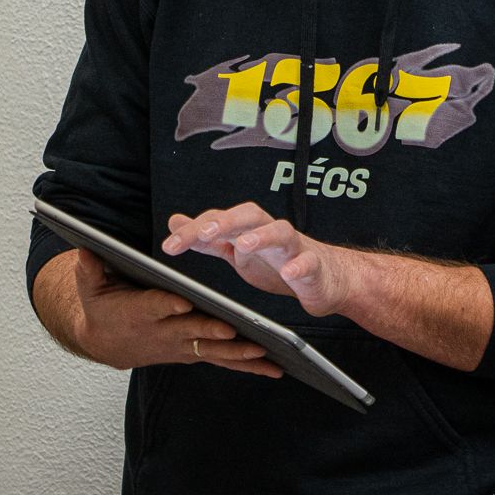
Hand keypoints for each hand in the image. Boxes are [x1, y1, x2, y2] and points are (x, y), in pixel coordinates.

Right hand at [45, 248, 279, 378]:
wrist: (106, 344)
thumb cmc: (102, 307)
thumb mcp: (91, 288)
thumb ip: (90, 270)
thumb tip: (85, 248)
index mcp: (140, 312)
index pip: (155, 307)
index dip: (167, 306)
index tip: (182, 303)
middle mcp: (163, 332)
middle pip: (190, 332)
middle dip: (211, 332)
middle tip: (233, 331)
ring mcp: (180, 346)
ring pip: (212, 351)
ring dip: (239, 354)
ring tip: (266, 353)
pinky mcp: (192, 353)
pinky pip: (222, 360)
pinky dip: (247, 365)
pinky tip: (274, 368)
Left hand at [163, 202, 357, 317]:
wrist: (325, 278)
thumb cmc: (279, 261)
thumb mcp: (236, 250)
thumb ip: (207, 238)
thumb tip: (175, 221)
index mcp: (249, 230)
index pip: (219, 221)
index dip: (194, 231)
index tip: (169, 245)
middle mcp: (270, 233)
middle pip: (249, 215)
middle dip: (226, 221)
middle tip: (204, 233)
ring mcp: (294, 248)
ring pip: (281, 232)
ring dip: (262, 235)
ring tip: (244, 244)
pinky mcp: (314, 267)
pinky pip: (308, 262)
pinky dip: (299, 266)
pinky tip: (289, 273)